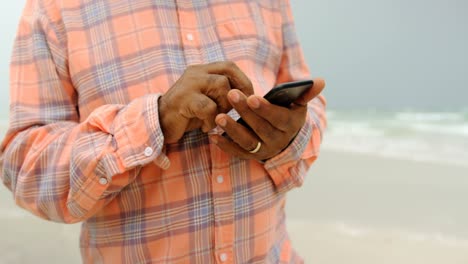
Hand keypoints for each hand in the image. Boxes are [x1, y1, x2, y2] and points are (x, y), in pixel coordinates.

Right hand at [159, 61, 252, 143]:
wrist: (159, 124)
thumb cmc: (187, 114)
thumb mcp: (207, 99)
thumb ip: (222, 94)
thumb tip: (249, 97)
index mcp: (201, 70)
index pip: (229, 66)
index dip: (243, 81)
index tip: (248, 98)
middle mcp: (195, 73)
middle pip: (226, 75)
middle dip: (235, 95)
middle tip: (234, 111)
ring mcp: (188, 85)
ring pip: (220, 87)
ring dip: (223, 107)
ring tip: (216, 119)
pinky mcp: (183, 100)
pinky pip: (208, 107)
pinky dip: (212, 120)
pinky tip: (206, 127)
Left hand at [210, 78, 324, 159]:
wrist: (283, 137)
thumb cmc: (287, 113)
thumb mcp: (298, 104)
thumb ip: (306, 92)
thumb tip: (321, 81)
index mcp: (290, 126)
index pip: (278, 118)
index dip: (265, 109)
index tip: (251, 97)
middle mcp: (278, 141)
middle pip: (260, 128)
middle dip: (244, 112)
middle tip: (230, 95)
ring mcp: (264, 150)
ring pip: (248, 142)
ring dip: (232, 130)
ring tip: (219, 117)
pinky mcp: (251, 156)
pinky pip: (237, 152)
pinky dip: (225, 145)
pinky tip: (213, 135)